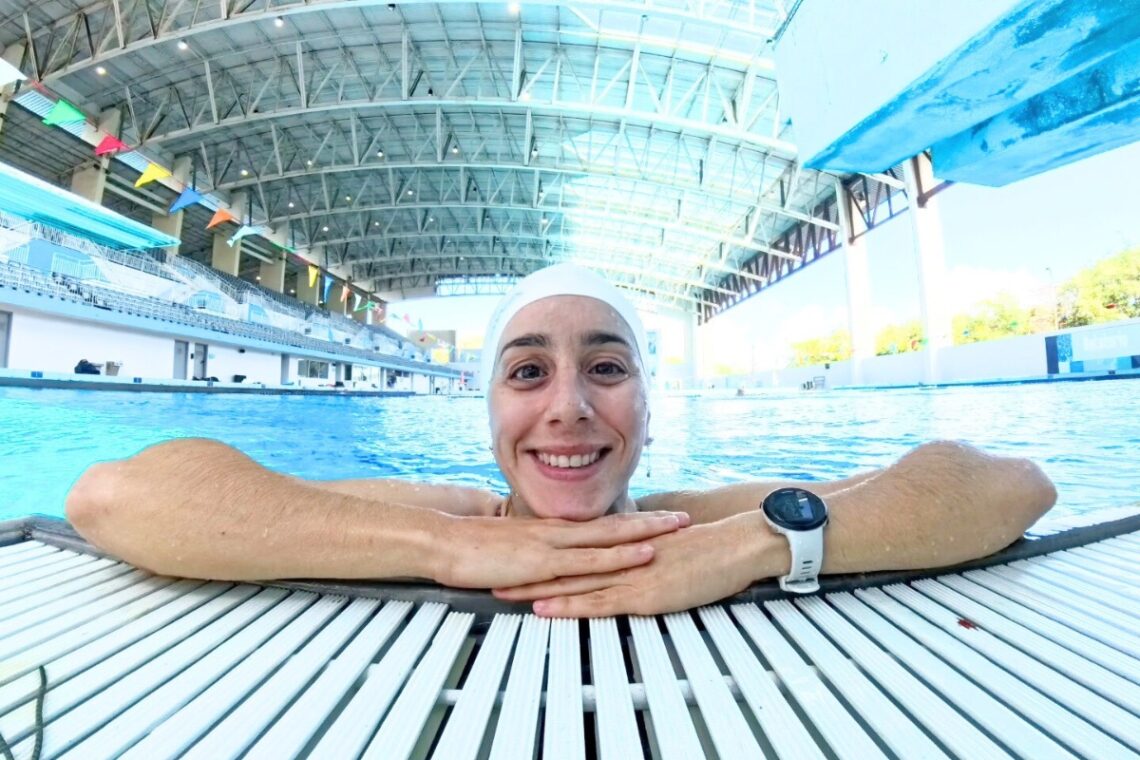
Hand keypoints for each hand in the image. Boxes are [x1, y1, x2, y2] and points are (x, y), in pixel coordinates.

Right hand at [436, 510, 690, 589]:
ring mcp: (553, 545)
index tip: (654, 520)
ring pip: (610, 538)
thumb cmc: (466, 548)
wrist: (442, 541)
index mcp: (548, 531)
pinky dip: (620, 557)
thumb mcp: (506, 553)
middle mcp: (557, 533)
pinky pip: (591, 560)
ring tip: (675, 530)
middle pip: (613, 525)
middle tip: (682, 518)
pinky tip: (642, 556)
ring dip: (646, 534)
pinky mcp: (545, 561)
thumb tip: (544, 569)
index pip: (597, 525)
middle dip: (650, 522)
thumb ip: (529, 558)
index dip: (628, 522)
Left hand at [492, 512, 777, 617]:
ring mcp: (628, 574)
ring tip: (502, 591)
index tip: (515, 554)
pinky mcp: (642, 593)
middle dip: (525, 569)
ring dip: (534, 587)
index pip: (574, 549)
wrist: (735, 544)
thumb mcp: (667, 547)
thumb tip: (629, 553)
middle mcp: (619, 556)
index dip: (542, 553)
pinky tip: (546, 609)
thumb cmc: (708, 547)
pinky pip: (597, 602)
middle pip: (562, 563)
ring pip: (571, 582)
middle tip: (491, 571)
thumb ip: (642, 551)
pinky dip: (568, 605)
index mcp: (623, 544)